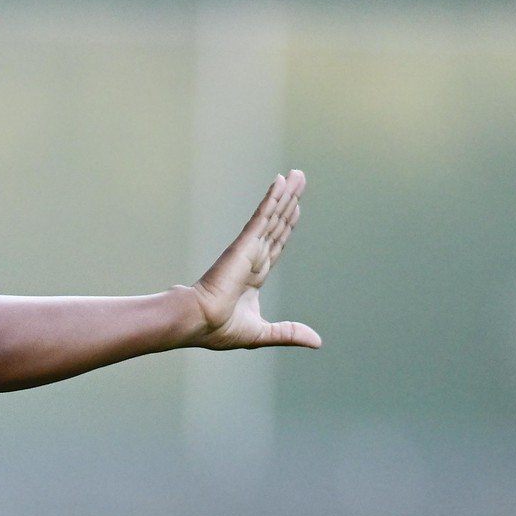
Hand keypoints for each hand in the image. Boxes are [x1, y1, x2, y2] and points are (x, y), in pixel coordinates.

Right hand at [189, 169, 320, 350]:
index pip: (275, 245)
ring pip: (272, 216)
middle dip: (289, 201)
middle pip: (277, 224)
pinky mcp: (243, 245)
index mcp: (254, 276)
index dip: (286, 225)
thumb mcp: (263, 333)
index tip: (295, 207)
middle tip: (299, 178)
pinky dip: (271, 199)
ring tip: (297, 174)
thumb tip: (317, 341)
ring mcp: (248, 249)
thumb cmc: (220, 330)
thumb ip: (289, 332)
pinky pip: (261, 217)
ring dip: (285, 194)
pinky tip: (280, 182)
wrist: (199, 322)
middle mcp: (253, 258)